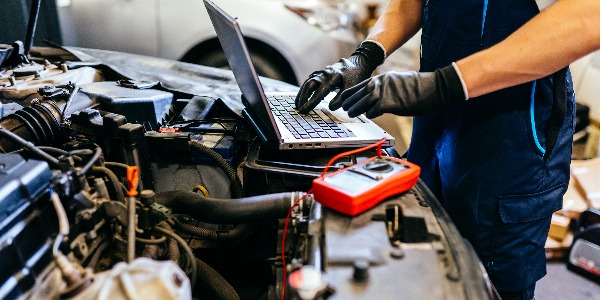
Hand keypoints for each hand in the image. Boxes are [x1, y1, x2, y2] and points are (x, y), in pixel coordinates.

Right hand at [295, 41, 384, 113]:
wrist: (359, 63)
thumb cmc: (356, 77)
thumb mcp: (352, 88)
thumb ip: (341, 98)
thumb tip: (330, 108)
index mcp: (333, 78)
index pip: (319, 92)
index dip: (311, 102)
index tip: (304, 110)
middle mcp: (325, 73)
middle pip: (309, 84)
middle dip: (303, 97)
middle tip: (298, 108)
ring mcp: (322, 72)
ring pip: (308, 82)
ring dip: (302, 93)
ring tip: (297, 104)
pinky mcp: (321, 73)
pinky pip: (310, 80)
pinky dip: (305, 88)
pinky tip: (302, 95)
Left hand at [339, 65, 465, 117]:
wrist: (433, 87)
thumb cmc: (418, 86)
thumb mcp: (397, 81)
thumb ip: (385, 87)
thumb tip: (376, 97)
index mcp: (382, 78)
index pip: (360, 85)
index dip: (350, 93)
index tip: (343, 99)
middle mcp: (380, 83)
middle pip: (358, 93)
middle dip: (349, 102)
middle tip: (344, 109)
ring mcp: (384, 92)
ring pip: (363, 102)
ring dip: (356, 109)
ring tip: (351, 114)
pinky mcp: (390, 103)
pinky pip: (374, 111)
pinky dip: (371, 114)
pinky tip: (371, 116)